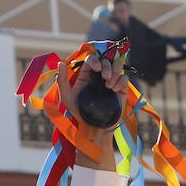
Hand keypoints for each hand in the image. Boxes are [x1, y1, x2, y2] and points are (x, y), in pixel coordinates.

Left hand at [57, 51, 127, 169]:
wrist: (93, 125)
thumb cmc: (78, 112)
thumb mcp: (67, 97)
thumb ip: (62, 80)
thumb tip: (60, 63)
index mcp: (86, 74)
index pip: (93, 59)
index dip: (95, 60)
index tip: (96, 68)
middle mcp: (99, 75)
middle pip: (106, 60)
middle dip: (107, 66)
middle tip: (104, 78)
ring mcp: (111, 80)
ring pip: (117, 65)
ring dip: (115, 71)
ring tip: (109, 86)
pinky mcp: (121, 88)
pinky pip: (125, 77)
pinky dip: (121, 81)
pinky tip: (115, 90)